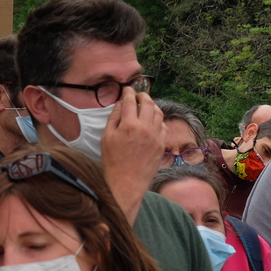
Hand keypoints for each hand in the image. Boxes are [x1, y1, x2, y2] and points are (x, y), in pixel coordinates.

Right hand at [101, 86, 165, 223]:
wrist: (126, 182)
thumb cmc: (112, 160)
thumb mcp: (106, 137)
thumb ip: (114, 118)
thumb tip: (120, 104)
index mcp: (129, 125)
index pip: (130, 101)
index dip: (128, 92)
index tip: (127, 89)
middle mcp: (145, 128)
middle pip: (148, 103)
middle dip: (143, 95)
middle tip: (138, 95)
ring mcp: (156, 137)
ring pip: (159, 113)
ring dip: (152, 106)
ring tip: (146, 106)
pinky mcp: (162, 145)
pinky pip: (164, 127)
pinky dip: (158, 120)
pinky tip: (152, 122)